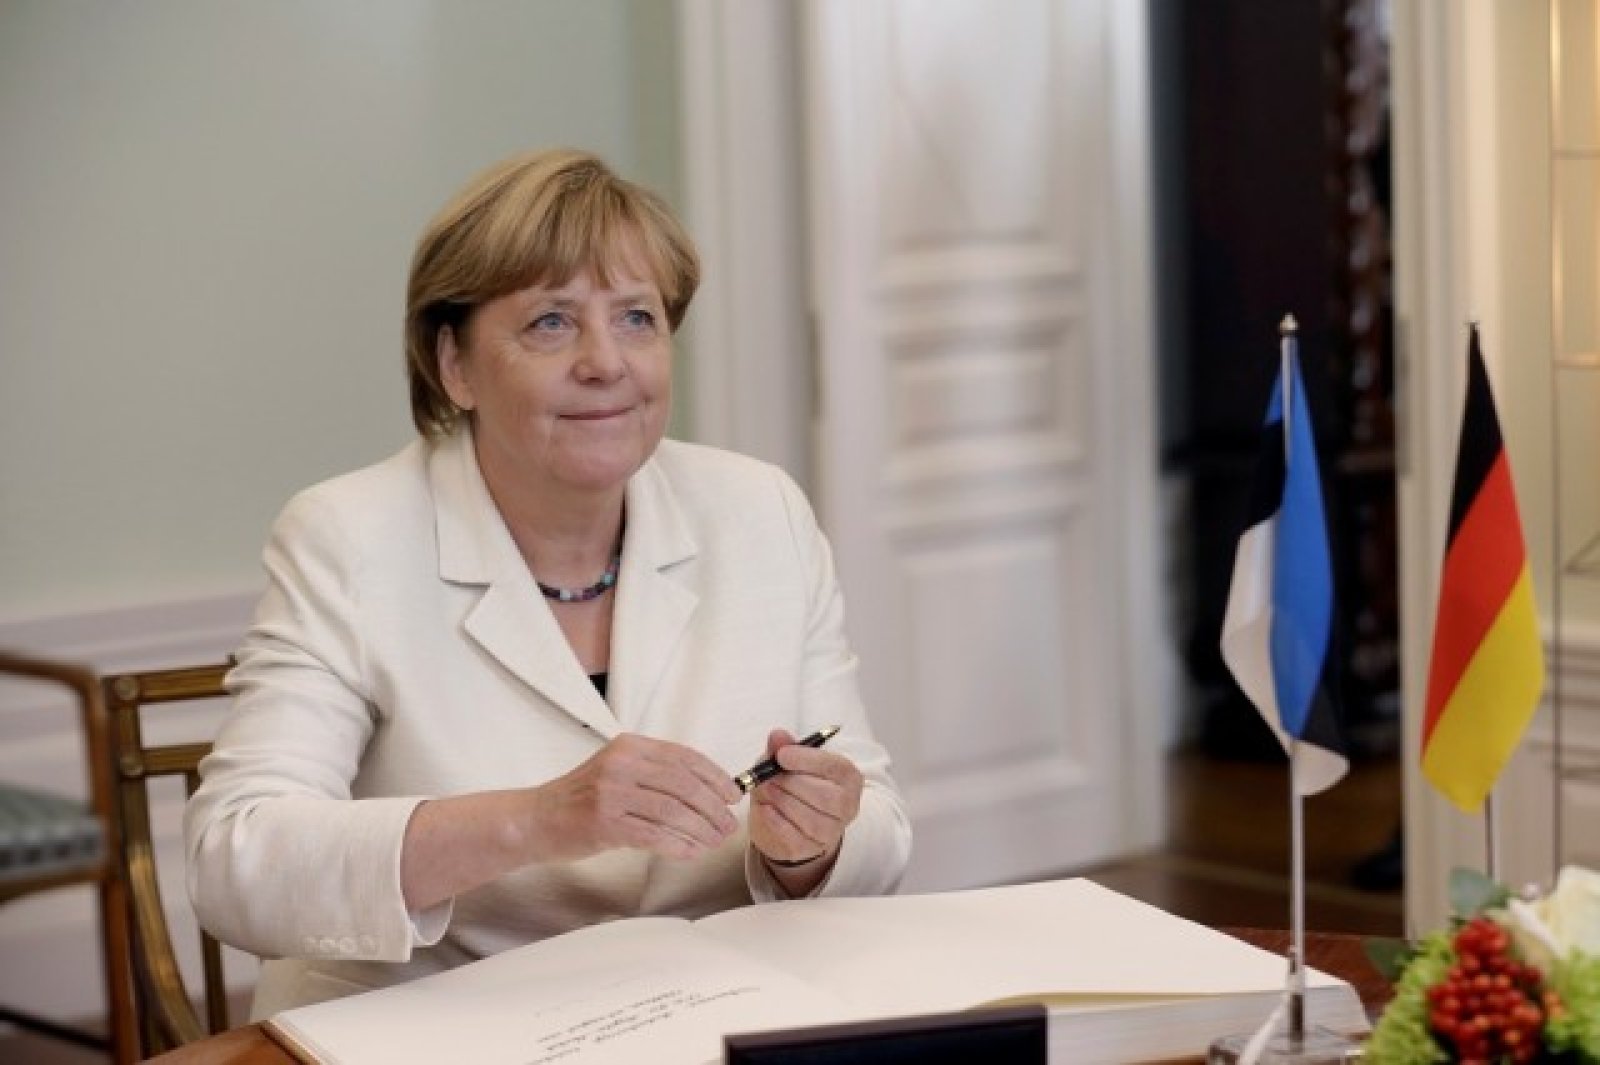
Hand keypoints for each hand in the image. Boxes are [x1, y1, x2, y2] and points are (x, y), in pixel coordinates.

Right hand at [529, 734, 740, 861]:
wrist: (536, 819)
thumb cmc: (582, 798)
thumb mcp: (618, 770)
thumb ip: (655, 773)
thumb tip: (708, 787)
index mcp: (630, 746)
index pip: (685, 757)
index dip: (715, 776)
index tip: (733, 794)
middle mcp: (621, 764)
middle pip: (684, 784)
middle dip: (714, 807)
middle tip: (728, 825)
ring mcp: (611, 793)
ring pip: (674, 811)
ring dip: (701, 829)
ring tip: (714, 841)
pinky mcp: (605, 823)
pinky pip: (654, 835)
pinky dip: (678, 845)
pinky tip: (690, 852)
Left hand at [748, 728, 862, 868]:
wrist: (784, 821)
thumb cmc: (792, 784)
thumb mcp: (785, 762)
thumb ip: (782, 747)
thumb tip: (777, 735)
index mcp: (848, 777)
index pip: (836, 767)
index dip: (808, 760)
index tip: (782, 755)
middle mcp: (847, 805)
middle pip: (827, 796)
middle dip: (793, 783)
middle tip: (769, 775)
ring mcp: (832, 830)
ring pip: (812, 819)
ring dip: (784, 802)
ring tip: (766, 789)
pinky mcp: (812, 848)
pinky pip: (797, 838)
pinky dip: (778, 822)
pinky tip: (765, 809)